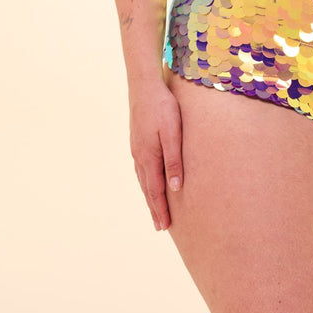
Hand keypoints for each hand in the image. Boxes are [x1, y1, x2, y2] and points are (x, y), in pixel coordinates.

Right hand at [128, 81, 183, 229]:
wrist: (144, 85)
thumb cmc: (163, 107)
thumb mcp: (172, 132)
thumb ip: (174, 159)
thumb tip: (175, 187)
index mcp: (149, 157)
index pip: (155, 190)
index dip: (160, 209)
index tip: (164, 227)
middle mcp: (139, 156)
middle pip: (147, 189)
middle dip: (154, 208)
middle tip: (160, 227)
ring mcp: (136, 148)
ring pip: (143, 179)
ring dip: (149, 196)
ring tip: (155, 210)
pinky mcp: (137, 140)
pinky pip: (141, 168)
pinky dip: (146, 182)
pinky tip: (148, 182)